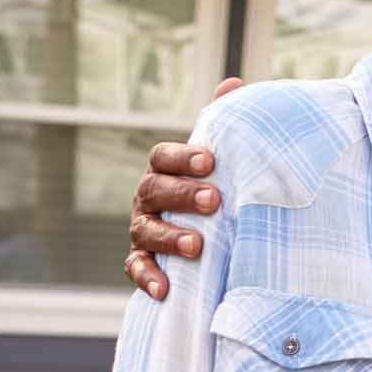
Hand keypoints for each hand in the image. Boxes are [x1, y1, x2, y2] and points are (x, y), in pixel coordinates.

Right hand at [123, 77, 242, 298]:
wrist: (206, 234)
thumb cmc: (214, 186)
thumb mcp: (220, 158)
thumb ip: (222, 124)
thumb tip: (234, 83)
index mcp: (164, 170)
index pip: (162, 156)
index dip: (182, 157)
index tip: (209, 161)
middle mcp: (148, 197)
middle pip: (155, 190)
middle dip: (183, 195)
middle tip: (215, 200)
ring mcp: (142, 229)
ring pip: (146, 230)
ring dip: (170, 237)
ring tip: (196, 246)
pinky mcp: (142, 260)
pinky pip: (136, 268)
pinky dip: (148, 278)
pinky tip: (165, 289)